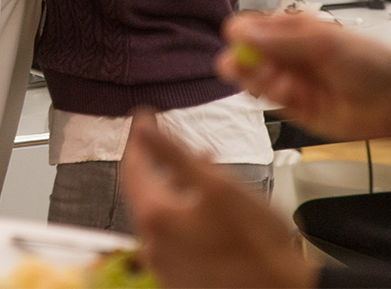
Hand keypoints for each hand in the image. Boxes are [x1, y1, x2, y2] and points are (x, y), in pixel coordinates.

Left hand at [121, 113, 315, 288]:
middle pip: (145, 192)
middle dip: (160, 164)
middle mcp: (151, 243)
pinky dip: (184, 218)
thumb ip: (174, 154)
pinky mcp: (180, 278)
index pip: (133, 166)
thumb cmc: (257, 242)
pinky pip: (173, 238)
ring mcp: (164, 264)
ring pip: (162, 215)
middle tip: (176, 144)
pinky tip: (209, 212)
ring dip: (175, 191)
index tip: (145, 117)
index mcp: (156, 215)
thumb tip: (144, 128)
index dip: (139, 138)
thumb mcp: (218, 185)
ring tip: (204, 176)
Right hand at [218, 12, 390, 147]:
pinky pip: (268, 101)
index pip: (248, 27)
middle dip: (242, 60)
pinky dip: (273, 97)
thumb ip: (280, 41)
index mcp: (291, 30)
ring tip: (277, 81)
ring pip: (251, 79)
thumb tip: (241, 34)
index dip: (240, 35)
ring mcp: (288, 80)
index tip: (240, 42)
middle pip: (243, 54)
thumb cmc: (372, 63)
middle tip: (247, 65)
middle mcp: (286, 54)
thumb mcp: (323, 43)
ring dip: (258, 80)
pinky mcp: (293, 106)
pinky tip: (288, 93)